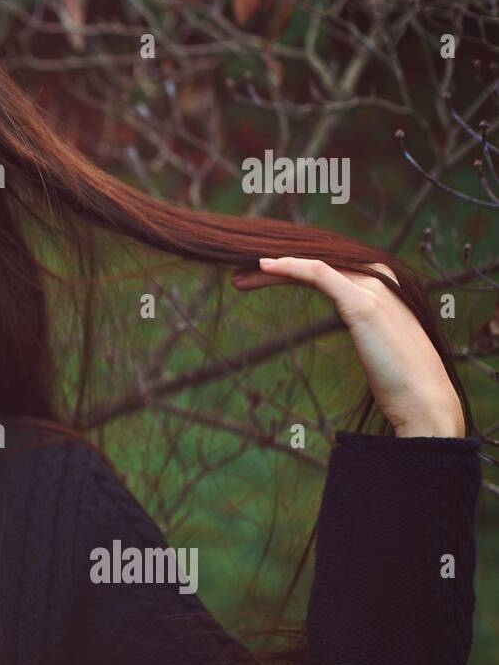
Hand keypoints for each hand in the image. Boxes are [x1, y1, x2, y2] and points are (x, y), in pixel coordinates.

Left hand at [231, 257, 464, 437]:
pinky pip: (321, 274)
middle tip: (240, 274)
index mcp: (384, 287)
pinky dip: (292, 267)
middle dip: (277, 266)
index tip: (259, 277)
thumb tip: (359, 337)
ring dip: (274, 267)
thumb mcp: (380, 346)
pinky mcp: (364, 305)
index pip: (329, 267)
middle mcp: (380, 280)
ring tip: (240, 276)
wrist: (425, 402)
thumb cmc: (401, 381)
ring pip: (315, 264)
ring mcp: (374, 289)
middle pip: (318, 262)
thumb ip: (369, 331)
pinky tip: (267, 266)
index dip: (293, 268)